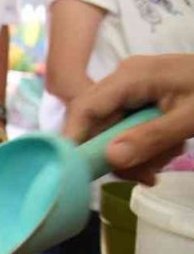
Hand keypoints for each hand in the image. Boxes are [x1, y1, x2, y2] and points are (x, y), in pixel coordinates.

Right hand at [64, 54, 193, 183]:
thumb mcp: (191, 119)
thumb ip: (151, 138)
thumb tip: (110, 160)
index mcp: (130, 76)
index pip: (85, 108)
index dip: (74, 139)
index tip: (73, 171)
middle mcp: (124, 78)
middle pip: (98, 122)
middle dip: (116, 153)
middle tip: (144, 177)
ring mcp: (134, 86)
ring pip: (114, 127)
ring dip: (135, 152)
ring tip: (163, 163)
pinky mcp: (145, 96)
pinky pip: (130, 124)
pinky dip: (144, 144)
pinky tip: (167, 151)